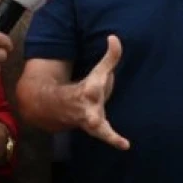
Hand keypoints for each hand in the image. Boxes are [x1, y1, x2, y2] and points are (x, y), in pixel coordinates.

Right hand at [72, 35, 129, 149]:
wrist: (56, 108)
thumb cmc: (84, 87)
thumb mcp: (97, 73)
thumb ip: (110, 57)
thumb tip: (114, 37)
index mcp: (90, 88)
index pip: (102, 71)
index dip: (111, 55)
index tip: (113, 40)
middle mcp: (88, 103)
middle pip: (92, 103)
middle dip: (95, 108)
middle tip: (95, 115)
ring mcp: (89, 118)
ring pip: (97, 125)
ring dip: (107, 131)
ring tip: (121, 141)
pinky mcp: (94, 128)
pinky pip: (104, 135)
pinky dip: (114, 140)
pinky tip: (125, 145)